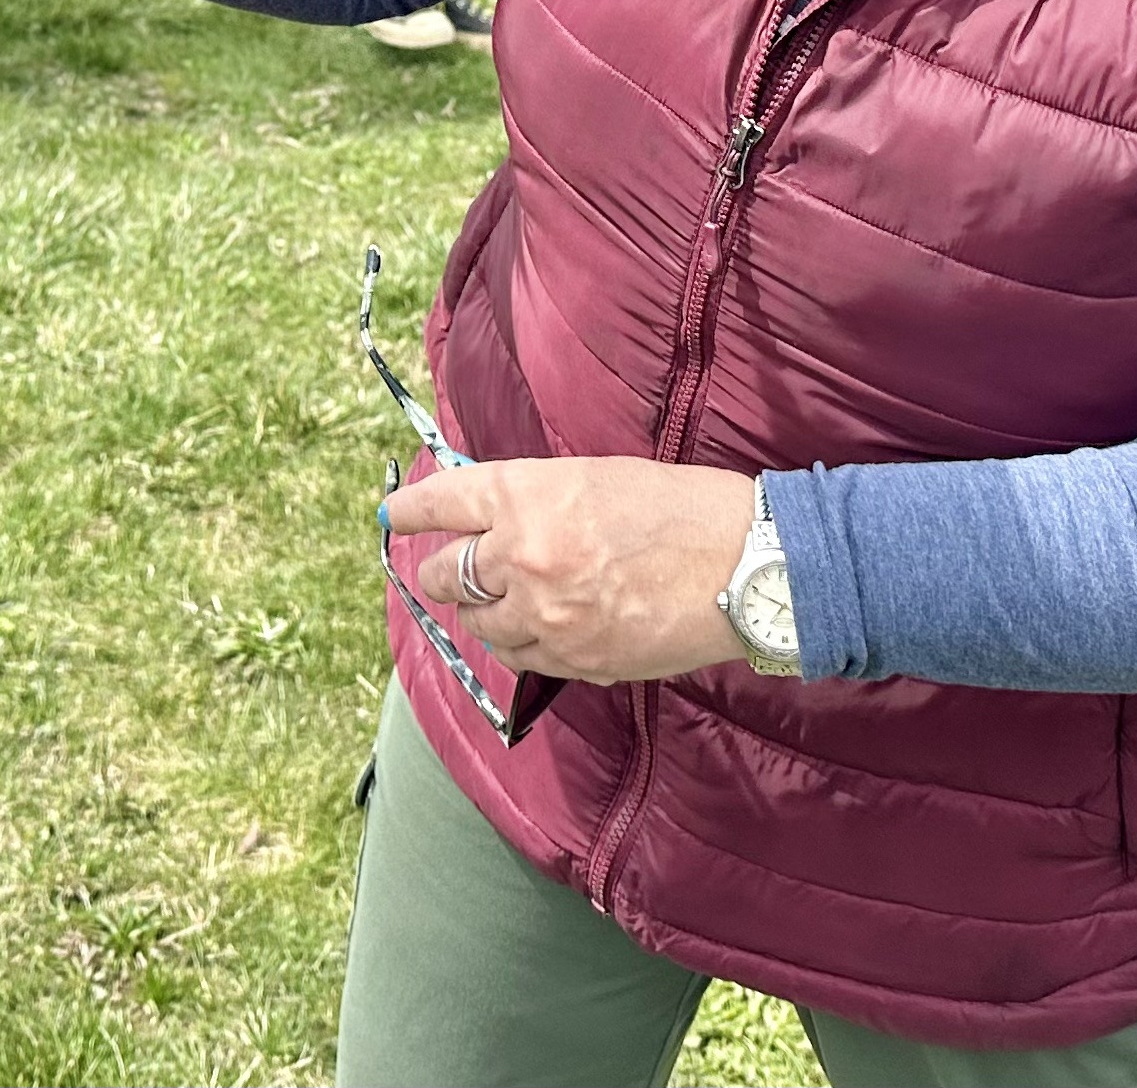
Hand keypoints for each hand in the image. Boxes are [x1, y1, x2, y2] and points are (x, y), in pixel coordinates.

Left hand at [383, 457, 752, 685]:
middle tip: (453, 566)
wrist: (742, 566)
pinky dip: (519, 641)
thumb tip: (485, 516)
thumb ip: (531, 497)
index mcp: (526, 496)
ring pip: (478, 622)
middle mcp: (522, 556)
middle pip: (444, 573)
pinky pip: (519, 657)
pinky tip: (539, 626)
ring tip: (507, 597)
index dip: (411, 510)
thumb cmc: (676, 507)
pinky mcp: (573, 661)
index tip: (394, 515)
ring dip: (483, 608)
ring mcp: (545, 616)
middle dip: (443, 569)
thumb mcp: (591, 477)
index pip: (442, 503)